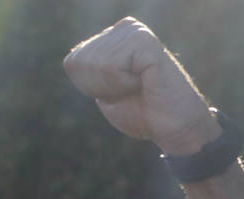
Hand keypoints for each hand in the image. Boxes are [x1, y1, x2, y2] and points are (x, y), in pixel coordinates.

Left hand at [63, 18, 218, 154]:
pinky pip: (112, 65)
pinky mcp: (146, 42)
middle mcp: (125, 28)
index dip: (89, 87)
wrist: (171, 127)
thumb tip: (72, 60)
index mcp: (112, 37)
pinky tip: (143, 82)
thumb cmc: (140, 111)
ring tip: (139, 85)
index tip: (117, 91)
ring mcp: (136, 32)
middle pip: (80, 62)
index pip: (72, 62)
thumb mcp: (104, 91)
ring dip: (113, 86)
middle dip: (100, 86)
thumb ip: (88, 73)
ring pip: (95, 63)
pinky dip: (122, 84)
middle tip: (130, 90)